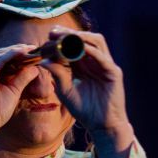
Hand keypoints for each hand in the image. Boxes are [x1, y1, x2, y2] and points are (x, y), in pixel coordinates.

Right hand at [0, 44, 41, 146]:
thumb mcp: (13, 91)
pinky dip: (11, 55)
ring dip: (16, 50)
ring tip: (31, 48)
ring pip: (0, 54)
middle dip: (18, 49)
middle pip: (0, 53)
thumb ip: (22, 78)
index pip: (1, 57)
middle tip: (34, 47)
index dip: (16, 52)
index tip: (32, 51)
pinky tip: (23, 52)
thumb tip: (35, 68)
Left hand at [40, 27, 134, 149]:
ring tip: (67, 37)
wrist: (100, 125)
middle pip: (85, 38)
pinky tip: (80, 49)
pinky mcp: (114, 73)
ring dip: (82, 37)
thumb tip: (43, 60)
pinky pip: (103, 57)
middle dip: (70, 33)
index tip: (48, 35)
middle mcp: (95, 61)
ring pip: (97, 42)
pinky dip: (92, 51)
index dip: (62, 37)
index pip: (74, 44)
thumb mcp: (65, 90)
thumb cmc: (84, 109)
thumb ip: (57, 75)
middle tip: (54, 32)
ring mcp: (105, 65)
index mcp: (83, 64)